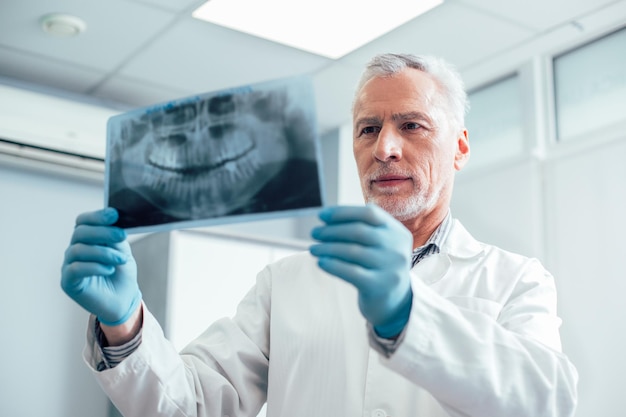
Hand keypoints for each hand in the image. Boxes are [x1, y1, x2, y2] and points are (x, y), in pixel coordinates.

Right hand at [61, 208, 141, 325]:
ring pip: (78, 250)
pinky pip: (76, 269)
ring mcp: (69, 265)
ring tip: (121, 259)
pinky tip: (109, 269)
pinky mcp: (68, 282)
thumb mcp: (122, 251)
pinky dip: (95, 267)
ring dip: (103, 252)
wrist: (123, 299)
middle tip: (121, 235)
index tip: (114, 214)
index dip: (97, 216)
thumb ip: (115, 237)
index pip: (83, 221)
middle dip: (103, 232)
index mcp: (87, 238)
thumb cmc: (121, 272)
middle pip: (80, 232)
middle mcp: (75, 249)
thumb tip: (114, 221)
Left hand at [309, 204, 412, 337]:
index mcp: (398, 232)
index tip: (321, 215)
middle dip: (332, 230)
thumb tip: (327, 218)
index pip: (369, 213)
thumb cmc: (378, 268)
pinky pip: (351, 272)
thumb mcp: (380, 245)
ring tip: (313, 249)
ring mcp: (390, 268)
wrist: (395, 304)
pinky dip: (333, 265)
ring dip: (327, 248)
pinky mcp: (379, 286)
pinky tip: (321, 262)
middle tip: (314, 233)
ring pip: (352, 251)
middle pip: (359, 231)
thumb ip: (362, 228)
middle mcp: (397, 248)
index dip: (343, 212)